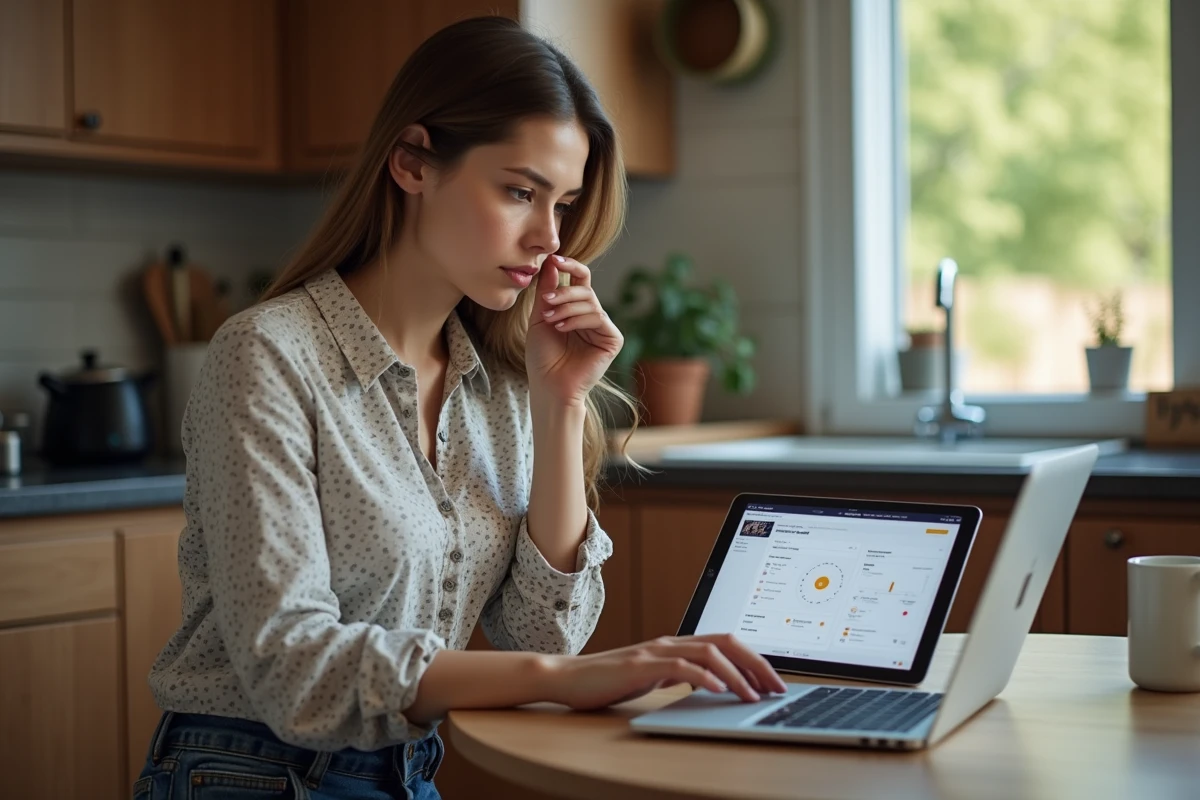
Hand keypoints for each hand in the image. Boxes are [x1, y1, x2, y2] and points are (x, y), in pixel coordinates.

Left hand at [525, 254, 622, 407]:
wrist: (548, 385)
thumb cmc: (542, 357)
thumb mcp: (540, 318)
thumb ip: (547, 291)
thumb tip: (551, 262)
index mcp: (577, 309)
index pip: (580, 280)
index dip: (570, 266)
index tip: (554, 259)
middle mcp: (593, 316)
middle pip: (585, 288)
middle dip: (564, 291)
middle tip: (547, 301)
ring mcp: (604, 328)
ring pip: (591, 301)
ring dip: (567, 307)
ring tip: (551, 320)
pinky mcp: (612, 339)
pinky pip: (598, 317)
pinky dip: (578, 320)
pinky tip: (562, 328)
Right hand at [544, 633, 788, 710]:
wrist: (567, 678)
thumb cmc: (607, 681)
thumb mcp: (652, 678)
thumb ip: (678, 676)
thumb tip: (711, 684)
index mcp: (675, 645)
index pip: (725, 643)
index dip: (753, 660)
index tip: (773, 683)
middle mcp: (669, 643)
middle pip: (725, 642)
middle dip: (756, 664)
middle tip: (776, 688)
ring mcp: (655, 652)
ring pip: (708, 652)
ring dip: (736, 674)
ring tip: (752, 695)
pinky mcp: (640, 666)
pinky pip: (679, 667)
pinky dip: (703, 677)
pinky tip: (717, 690)